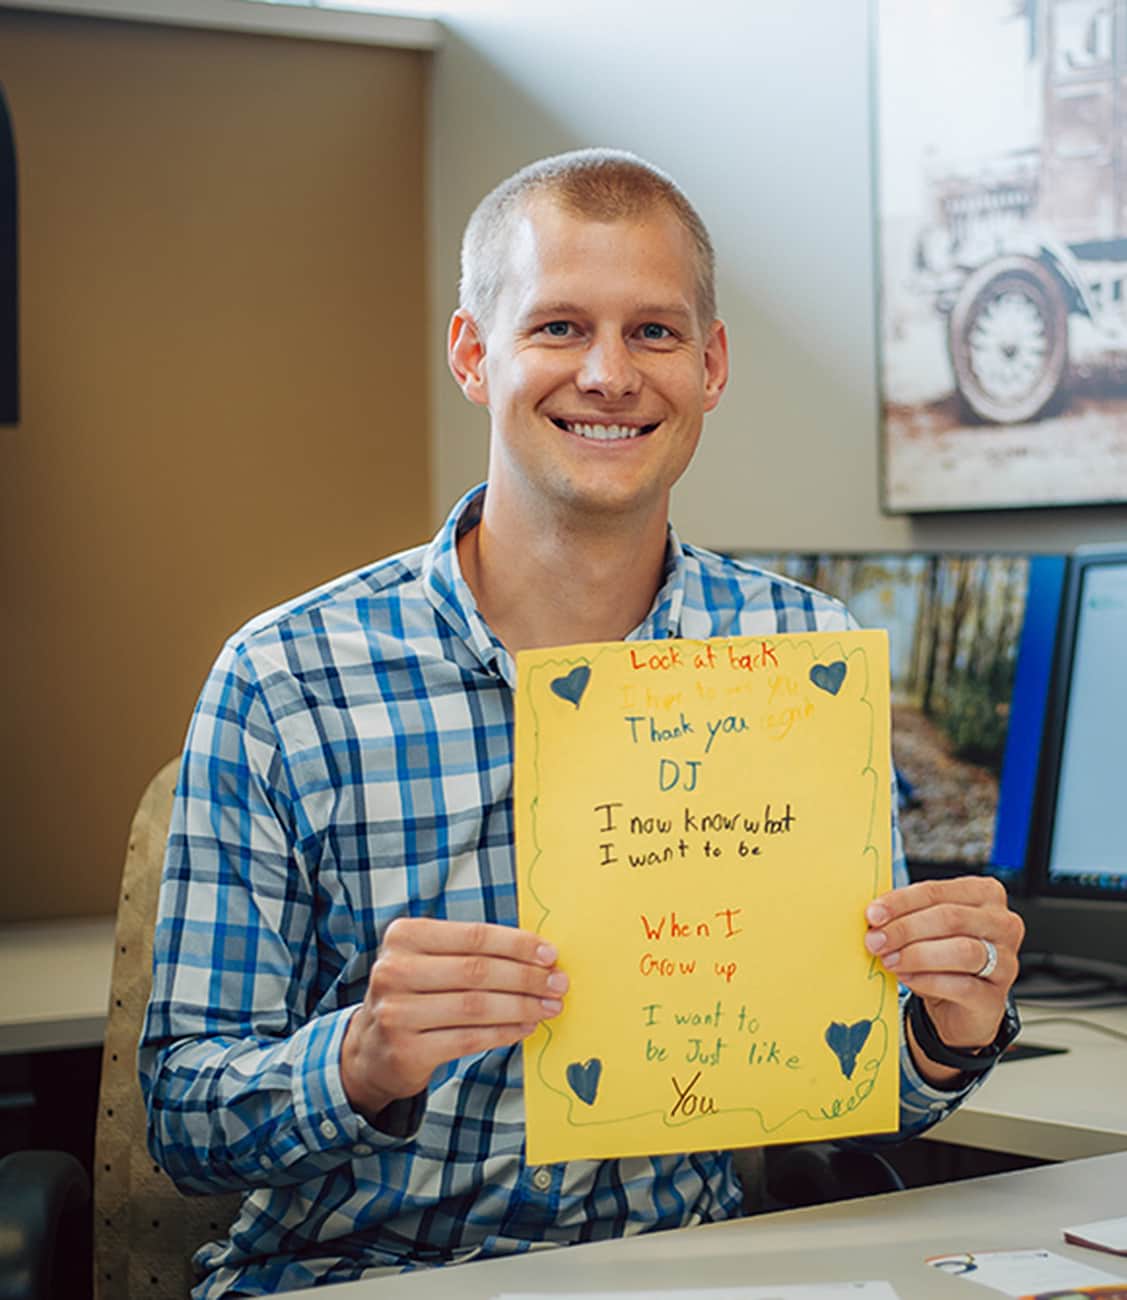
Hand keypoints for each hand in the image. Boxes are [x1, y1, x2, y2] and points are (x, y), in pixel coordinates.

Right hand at [340, 918, 566, 1120]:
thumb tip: (538, 954)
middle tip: (558, 983)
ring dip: (521, 1006)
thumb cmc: (415, 993)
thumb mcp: (429, 959)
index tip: (550, 954)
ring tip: (549, 1007)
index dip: (516, 945)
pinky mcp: (407, 1050)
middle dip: (526, 977)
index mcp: (403, 936)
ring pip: (476, 1007)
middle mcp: (394, 971)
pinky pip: (469, 1039)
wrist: (371, 1048)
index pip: (473, 936)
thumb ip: (471, 951)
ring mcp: (397, 1012)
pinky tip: (525, 1027)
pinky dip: (504, 1032)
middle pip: (477, 971)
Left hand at [864, 877, 1023, 1084]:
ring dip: (917, 954)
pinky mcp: (996, 997)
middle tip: (876, 940)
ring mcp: (1005, 961)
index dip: (901, 902)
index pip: (937, 891)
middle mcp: (1002, 924)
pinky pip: (962, 985)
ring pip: (962, 950)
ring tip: (889, 960)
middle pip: (950, 918)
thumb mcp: (925, 928)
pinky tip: (907, 978)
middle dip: (905, 929)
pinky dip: (928, 980)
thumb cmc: (942, 957)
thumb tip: (874, 915)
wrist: (957, 1005)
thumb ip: (907, 915)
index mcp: (984, 894)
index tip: (873, 914)